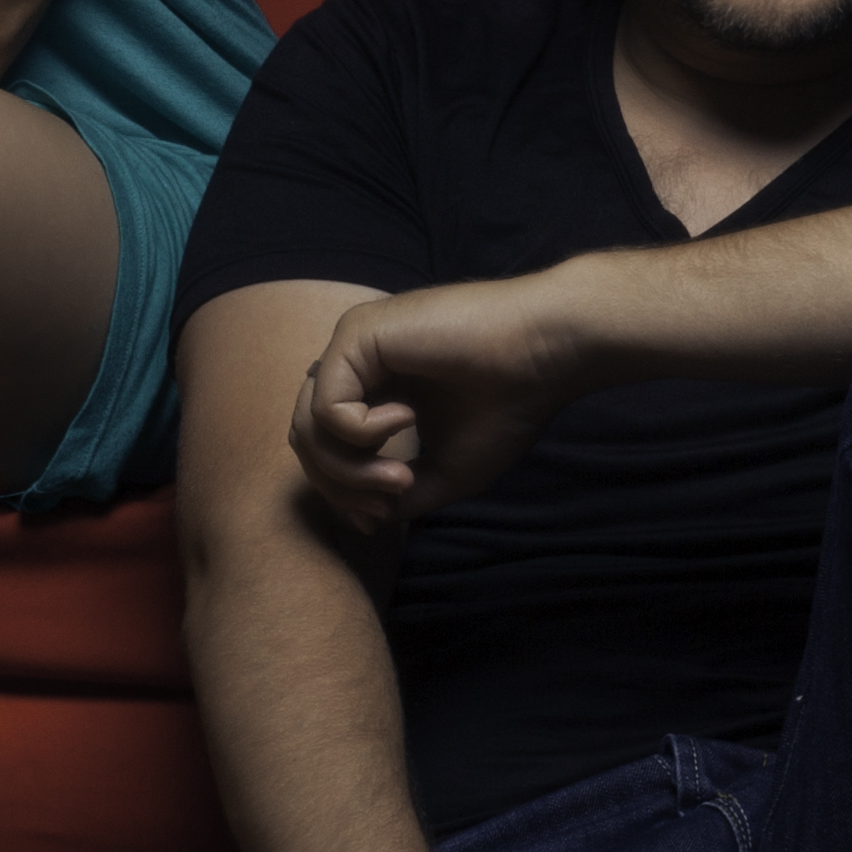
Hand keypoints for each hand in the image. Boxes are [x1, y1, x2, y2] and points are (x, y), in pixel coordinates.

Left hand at [291, 274, 596, 533]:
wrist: (544, 353)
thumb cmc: (508, 405)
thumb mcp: (447, 471)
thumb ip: (399, 495)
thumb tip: (362, 518)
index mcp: (376, 389)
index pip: (326, 447)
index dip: (343, 492)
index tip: (383, 515)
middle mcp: (357, 364)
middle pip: (307, 440)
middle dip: (340, 486)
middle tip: (389, 500)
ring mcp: (353, 346)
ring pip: (307, 426)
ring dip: (349, 469)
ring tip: (400, 475)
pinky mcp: (357, 333)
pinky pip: (326, 407)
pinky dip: (361, 432)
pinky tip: (406, 419)